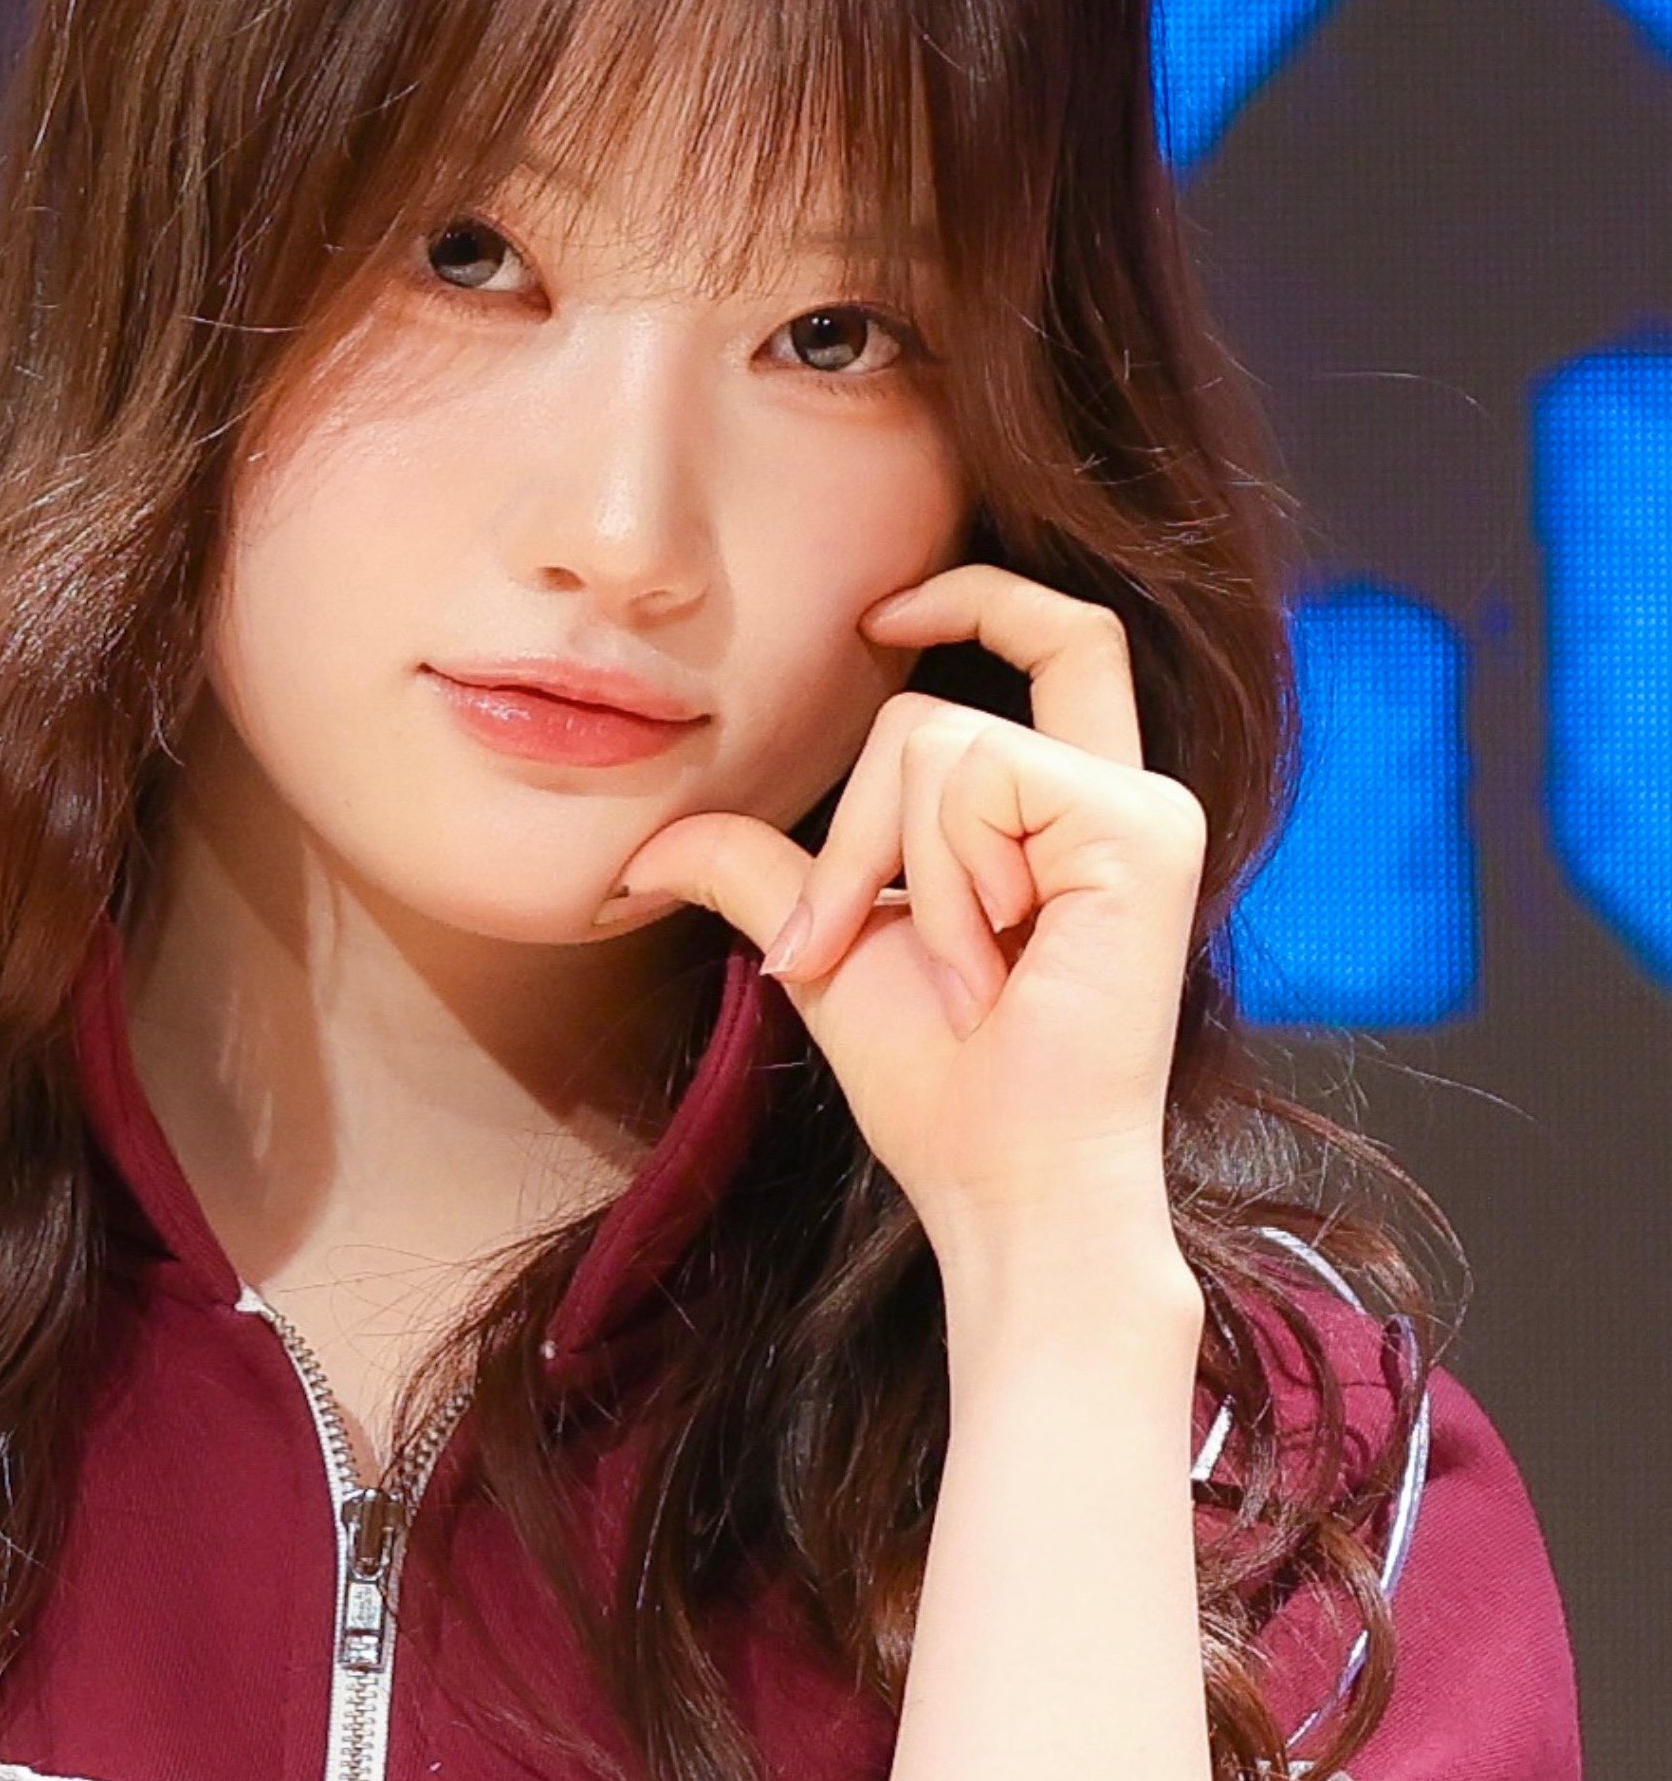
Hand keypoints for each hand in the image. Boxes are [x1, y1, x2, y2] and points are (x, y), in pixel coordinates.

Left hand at [603, 567, 1207, 1267]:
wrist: (1003, 1184)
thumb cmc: (940, 1087)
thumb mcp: (828, 951)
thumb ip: (764, 875)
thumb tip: (639, 855)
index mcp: (1070, 812)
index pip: (1057, 638)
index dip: (974, 596)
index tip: (877, 616)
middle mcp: (1121, 795)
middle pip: (939, 709)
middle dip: (852, 834)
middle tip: (844, 948)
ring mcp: (1141, 809)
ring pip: (939, 744)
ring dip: (899, 878)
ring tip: (959, 982)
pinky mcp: (1141, 830)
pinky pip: (980, 780)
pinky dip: (946, 885)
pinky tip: (991, 969)